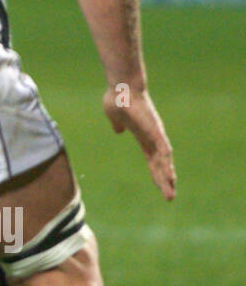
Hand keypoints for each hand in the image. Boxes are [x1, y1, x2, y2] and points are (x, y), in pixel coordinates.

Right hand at [103, 84, 175, 199]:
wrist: (122, 87)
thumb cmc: (117, 98)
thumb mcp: (114, 117)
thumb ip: (118, 125)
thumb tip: (118, 130)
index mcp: (142, 137)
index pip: (152, 160)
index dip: (156, 173)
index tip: (160, 186)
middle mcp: (152, 138)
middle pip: (160, 165)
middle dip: (164, 181)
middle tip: (169, 198)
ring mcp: (155, 135)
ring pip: (164, 161)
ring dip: (167, 177)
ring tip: (170, 193)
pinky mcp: (155, 131)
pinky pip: (163, 151)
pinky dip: (167, 164)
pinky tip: (170, 176)